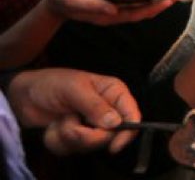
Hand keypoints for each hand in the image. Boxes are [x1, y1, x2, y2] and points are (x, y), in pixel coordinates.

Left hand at [7, 68, 140, 154]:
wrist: (24, 95)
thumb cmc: (52, 83)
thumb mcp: (74, 89)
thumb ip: (95, 105)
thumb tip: (115, 123)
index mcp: (113, 93)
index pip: (131, 115)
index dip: (127, 132)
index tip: (113, 147)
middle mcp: (106, 111)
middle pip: (109, 136)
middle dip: (85, 135)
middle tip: (68, 123)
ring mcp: (90, 126)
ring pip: (88, 145)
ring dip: (68, 136)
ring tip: (59, 120)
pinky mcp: (75, 138)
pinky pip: (70, 150)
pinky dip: (57, 141)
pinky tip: (52, 126)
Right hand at [46, 0, 185, 25]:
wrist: (59, 1)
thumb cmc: (65, 0)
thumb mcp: (75, 2)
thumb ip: (93, 7)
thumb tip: (113, 10)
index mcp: (110, 16)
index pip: (136, 14)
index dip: (152, 8)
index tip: (167, 1)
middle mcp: (118, 13)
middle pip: (145, 9)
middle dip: (164, 1)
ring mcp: (118, 7)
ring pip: (144, 4)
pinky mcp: (117, 0)